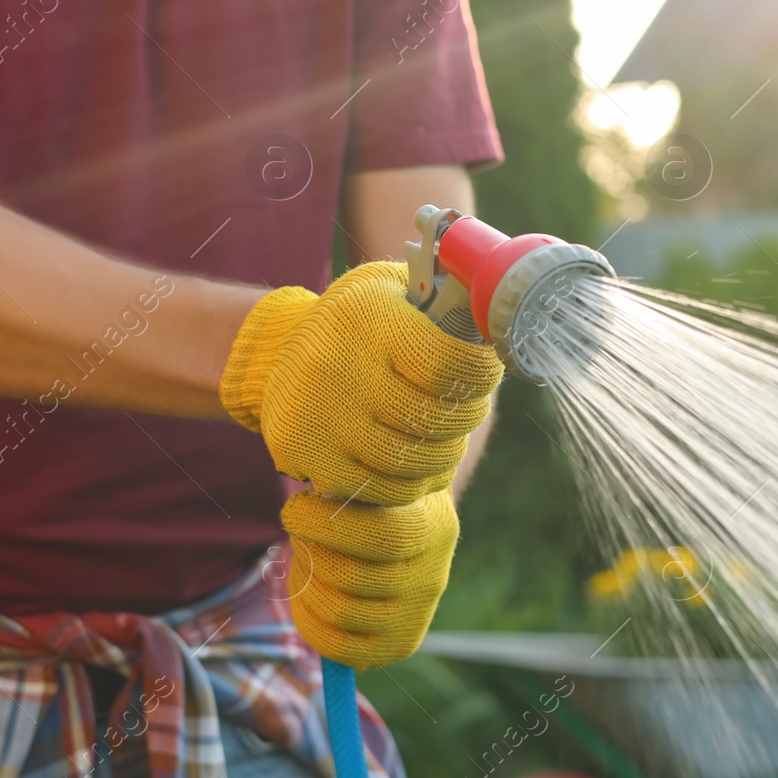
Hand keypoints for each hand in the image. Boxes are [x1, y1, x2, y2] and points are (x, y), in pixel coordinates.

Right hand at [220, 261, 501, 505]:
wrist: (278, 351)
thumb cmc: (361, 321)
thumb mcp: (396, 287)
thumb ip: (447, 296)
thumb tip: (499, 316)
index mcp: (370, 318)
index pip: (450, 365)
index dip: (482, 375)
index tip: (485, 371)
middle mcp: (339, 367)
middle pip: (435, 420)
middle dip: (466, 416)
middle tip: (467, 406)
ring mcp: (321, 417)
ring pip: (413, 462)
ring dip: (444, 454)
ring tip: (445, 436)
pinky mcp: (308, 457)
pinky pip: (383, 489)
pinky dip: (410, 483)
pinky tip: (415, 462)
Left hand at [282, 488, 457, 666]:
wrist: (415, 529)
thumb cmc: (381, 494)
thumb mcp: (379, 475)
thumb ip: (355, 477)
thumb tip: (314, 486)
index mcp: (433, 525)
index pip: (379, 534)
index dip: (324, 524)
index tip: (296, 507)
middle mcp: (432, 575)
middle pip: (349, 577)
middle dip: (308, 552)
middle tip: (298, 531)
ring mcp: (416, 614)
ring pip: (337, 610)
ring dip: (305, 581)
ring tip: (304, 556)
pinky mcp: (399, 644)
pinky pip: (337, 646)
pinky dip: (307, 618)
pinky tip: (305, 591)